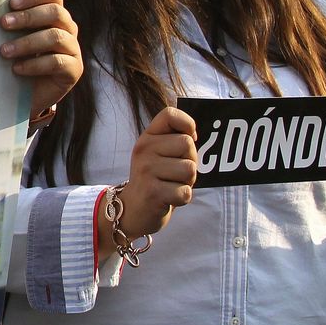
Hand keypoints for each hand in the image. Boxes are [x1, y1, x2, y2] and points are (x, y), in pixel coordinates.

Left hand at [0, 0, 81, 122]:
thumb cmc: (12, 58)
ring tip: (4, 51)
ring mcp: (73, 49)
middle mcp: (67, 28)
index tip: (12, 3)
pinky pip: (57, 62)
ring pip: (56, 37)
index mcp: (52, 13)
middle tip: (4, 24)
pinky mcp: (74, 69)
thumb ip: (4, 21)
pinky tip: (17, 69)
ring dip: (27, 43)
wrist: (22, 93)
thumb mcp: (8, 37)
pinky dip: (35, 64)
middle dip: (28, 17)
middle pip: (55, 12)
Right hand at [100, 106, 197, 256]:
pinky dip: (183, 197)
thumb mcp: (158, 153)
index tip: (189, 138)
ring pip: (189, 168)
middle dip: (190, 160)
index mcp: (147, 137)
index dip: (187, 124)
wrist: (132, 209)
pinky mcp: (153, 192)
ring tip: (172, 184)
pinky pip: (186, 192)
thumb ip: (174, 140)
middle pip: (187, 144)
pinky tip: (169, 198)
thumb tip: (193, 134)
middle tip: (176, 172)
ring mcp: (146, 170)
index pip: (170, 115)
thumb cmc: (155, 179)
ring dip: (187, 181)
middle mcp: (144, 150)